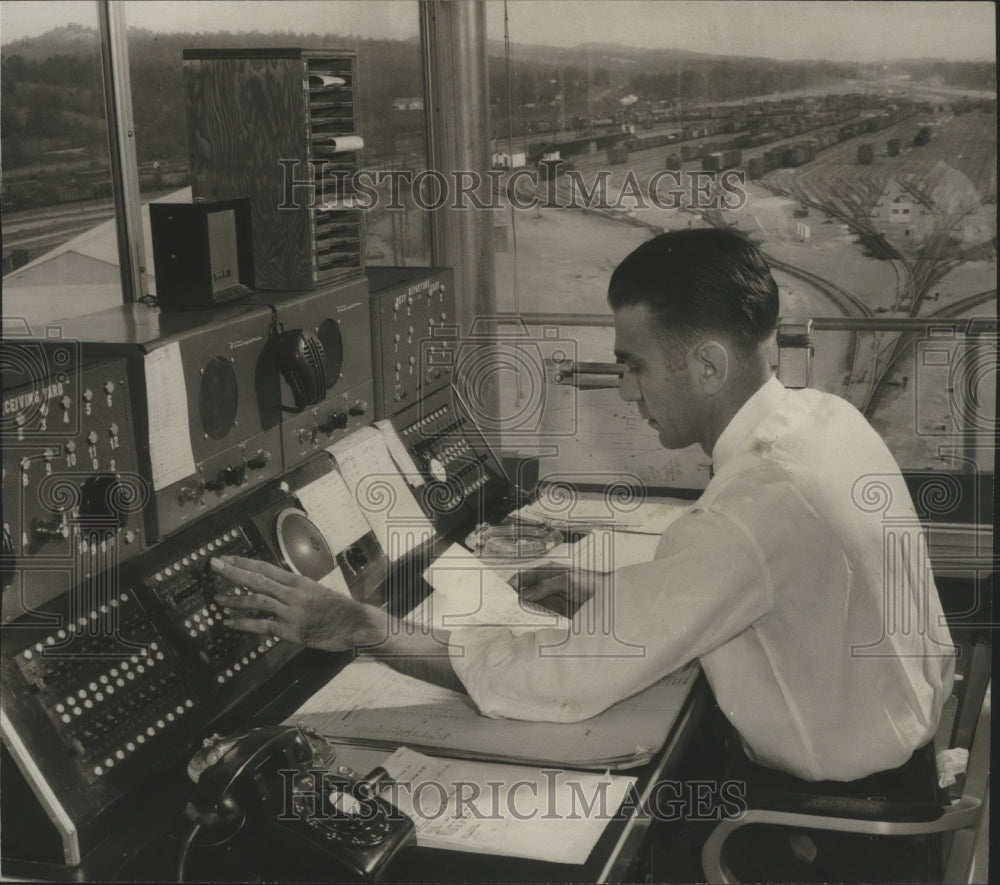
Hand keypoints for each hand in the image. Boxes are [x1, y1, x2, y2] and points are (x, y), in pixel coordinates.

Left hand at [211, 555, 380, 651]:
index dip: (244, 562)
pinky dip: (244, 623)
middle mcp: (292, 593)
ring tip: (217, 598)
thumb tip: (278, 586)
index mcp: (298, 581)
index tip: (227, 558)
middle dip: (234, 572)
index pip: (265, 568)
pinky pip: (263, 625)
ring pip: (257, 600)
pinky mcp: (291, 630)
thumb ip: (296, 589)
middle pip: (257, 579)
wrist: (355, 623)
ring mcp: (291, 611)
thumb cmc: (338, 608)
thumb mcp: (316, 591)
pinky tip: (230, 622)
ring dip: (235, 598)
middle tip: (214, 565)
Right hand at [509, 562, 595, 617]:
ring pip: (531, 605)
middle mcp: (547, 584)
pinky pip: (540, 616)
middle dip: (515, 600)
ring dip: (522, 612)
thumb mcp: (566, 580)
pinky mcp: (556, 613)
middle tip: (504, 610)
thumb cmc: (591, 583)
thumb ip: (544, 586)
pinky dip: (533, 620)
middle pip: (525, 592)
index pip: (523, 577)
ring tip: (511, 619)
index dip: (512, 585)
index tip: (502, 595)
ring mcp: (551, 599)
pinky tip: (526, 625)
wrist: (609, 599)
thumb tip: (523, 595)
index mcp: (548, 571)